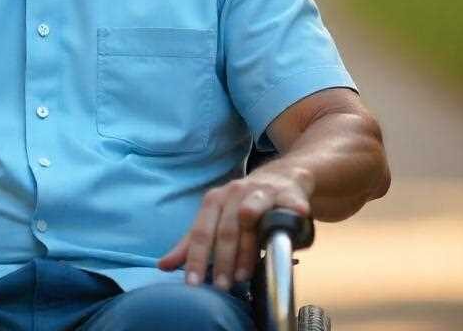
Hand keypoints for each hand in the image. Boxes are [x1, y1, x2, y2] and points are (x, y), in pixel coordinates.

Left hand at [157, 165, 312, 288]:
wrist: (281, 177)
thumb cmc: (243, 203)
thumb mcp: (215, 219)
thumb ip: (192, 243)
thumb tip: (164, 265)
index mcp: (215, 199)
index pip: (201, 231)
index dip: (196, 257)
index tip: (192, 283)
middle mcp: (236, 192)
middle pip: (226, 228)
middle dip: (222, 260)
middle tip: (221, 285)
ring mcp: (262, 191)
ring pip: (251, 216)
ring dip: (247, 246)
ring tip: (244, 274)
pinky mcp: (288, 193)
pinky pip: (290, 203)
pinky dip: (293, 209)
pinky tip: (298, 215)